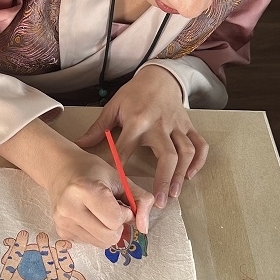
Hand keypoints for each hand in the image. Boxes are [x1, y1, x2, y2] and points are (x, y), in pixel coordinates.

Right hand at [0, 120, 152, 248]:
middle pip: (109, 237)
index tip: (120, 203)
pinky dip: (95, 233)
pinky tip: (89, 217)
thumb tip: (144, 228)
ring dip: (108, 231)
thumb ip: (141, 200)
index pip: (115, 220)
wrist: (60, 169)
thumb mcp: (120, 179)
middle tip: (113, 210)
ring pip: (101, 244)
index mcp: (85, 190)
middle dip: (118, 226)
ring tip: (101, 213)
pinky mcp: (61, 232)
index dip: (125, 214)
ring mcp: (63, 222)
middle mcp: (69, 208)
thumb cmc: (92, 171)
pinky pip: (89, 243)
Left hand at [75, 65, 208, 207]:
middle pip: (167, 155)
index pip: (126, 148)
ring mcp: (176, 126)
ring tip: (174, 194)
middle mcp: (159, 125)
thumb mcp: (113, 107)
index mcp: (137, 121)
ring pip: (185, 152)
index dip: (121, 167)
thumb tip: (80, 144)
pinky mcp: (188, 126)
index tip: (119, 188)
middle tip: (160, 202)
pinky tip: (191, 175)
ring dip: (181, 174)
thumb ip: (98, 128)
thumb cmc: (134, 94)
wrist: (159, 77)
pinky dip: (199, 161)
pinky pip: (200, 144)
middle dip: (164, 179)